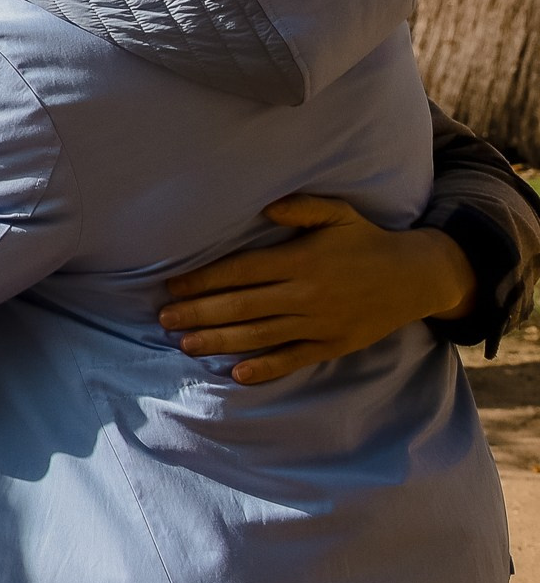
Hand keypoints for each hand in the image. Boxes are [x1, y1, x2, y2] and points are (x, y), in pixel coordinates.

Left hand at [161, 195, 478, 383]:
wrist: (417, 277)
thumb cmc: (367, 241)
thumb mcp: (338, 214)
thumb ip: (301, 208)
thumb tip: (264, 207)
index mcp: (300, 261)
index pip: (241, 271)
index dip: (204, 280)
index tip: (172, 287)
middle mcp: (306, 294)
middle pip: (242, 306)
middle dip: (199, 313)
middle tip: (164, 320)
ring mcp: (319, 323)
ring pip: (260, 335)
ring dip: (220, 341)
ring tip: (185, 345)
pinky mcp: (333, 345)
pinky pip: (294, 359)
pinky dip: (266, 368)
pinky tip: (237, 374)